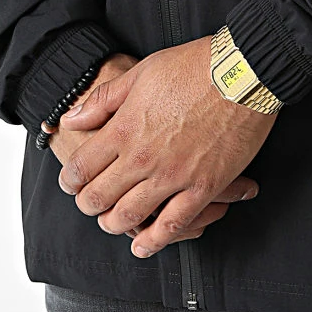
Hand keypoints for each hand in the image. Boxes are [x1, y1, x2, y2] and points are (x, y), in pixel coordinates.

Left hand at [56, 36, 276, 257]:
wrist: (241, 73)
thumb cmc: (193, 67)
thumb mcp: (141, 73)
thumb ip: (104, 101)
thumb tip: (72, 119)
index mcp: (124, 128)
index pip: (82, 168)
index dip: (70, 179)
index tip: (70, 182)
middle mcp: (143, 157)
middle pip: (100, 197)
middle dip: (87, 204)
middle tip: (89, 202)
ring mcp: (173, 175)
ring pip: (130, 216)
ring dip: (113, 223)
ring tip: (112, 221)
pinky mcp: (203, 187)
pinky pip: (173, 225)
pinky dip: (153, 241)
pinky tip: (143, 244)